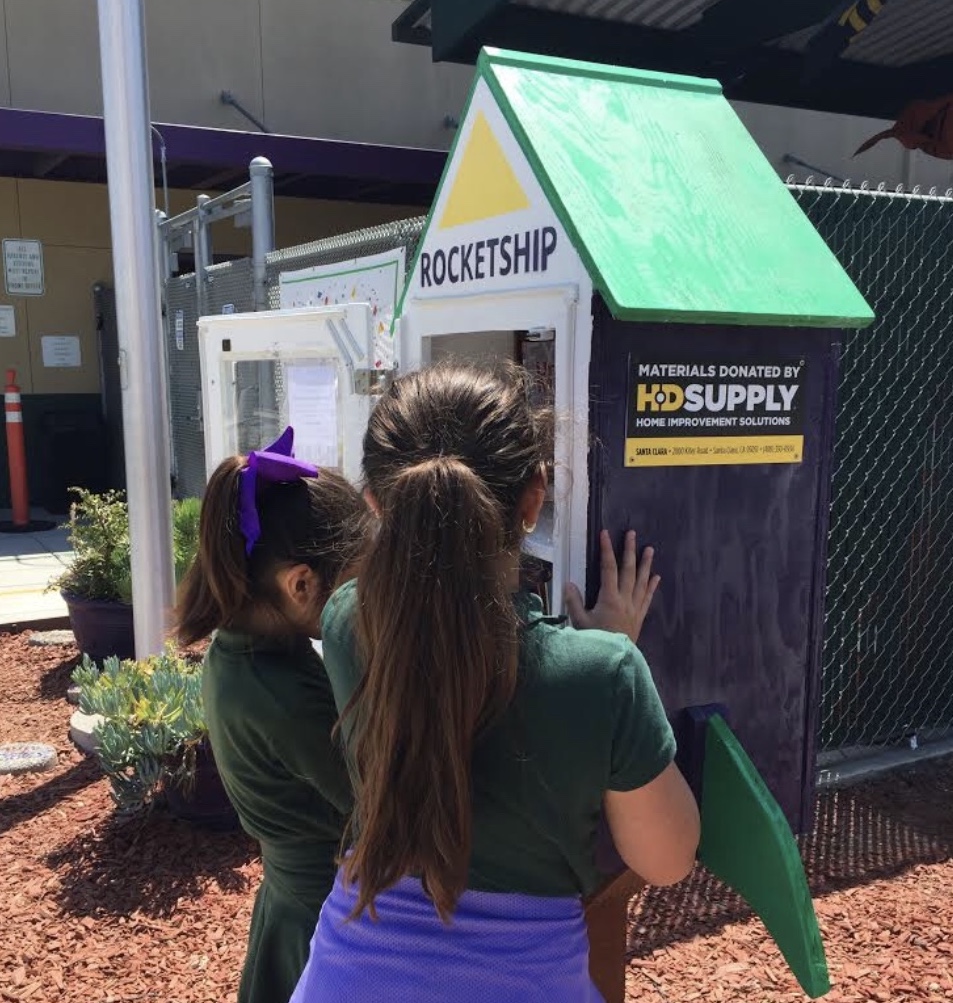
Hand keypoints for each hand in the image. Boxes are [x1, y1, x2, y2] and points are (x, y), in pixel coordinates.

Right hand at [565, 530, 659, 645]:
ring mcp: (634, 607)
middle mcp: (625, 599)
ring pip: (642, 581)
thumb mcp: (579, 622)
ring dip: (646, 564)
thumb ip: (573, 602)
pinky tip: (657, 577)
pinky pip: (647, 598)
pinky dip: (652, 586)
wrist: (615, 660)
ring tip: (650, 549)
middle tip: (632, 534)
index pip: (608, 568)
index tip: (605, 534)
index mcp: (609, 598)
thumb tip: (569, 583)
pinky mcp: (639, 616)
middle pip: (628, 570)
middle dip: (629, 550)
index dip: (606, 550)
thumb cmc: (596, 640)